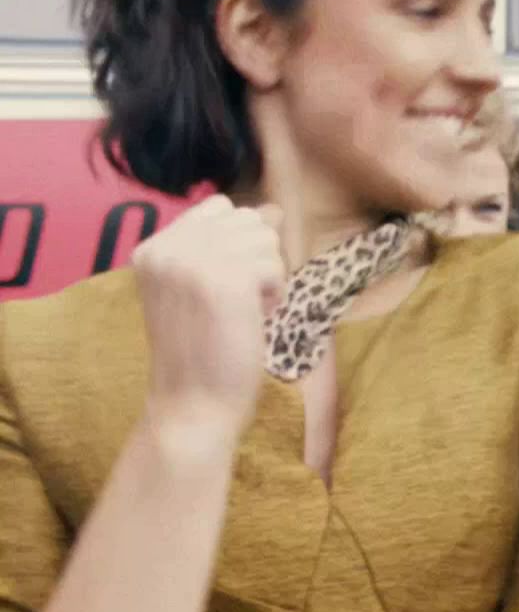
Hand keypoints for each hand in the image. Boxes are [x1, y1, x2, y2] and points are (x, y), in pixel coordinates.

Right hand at [133, 196, 286, 435]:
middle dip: (256, 258)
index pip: (219, 208)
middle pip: (247, 219)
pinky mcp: (226, 280)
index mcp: (151, 248)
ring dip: (267, 276)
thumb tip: (275, 210)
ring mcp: (194, 262)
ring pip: (265, 238)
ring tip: (243, 310)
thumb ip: (228, 245)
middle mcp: (166, 248)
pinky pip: (275, 263)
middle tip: (237, 301)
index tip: (222, 285)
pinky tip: (254, 317)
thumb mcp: (204, 286)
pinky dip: (275, 292)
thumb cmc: (203, 350)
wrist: (192, 403)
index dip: (238, 244)